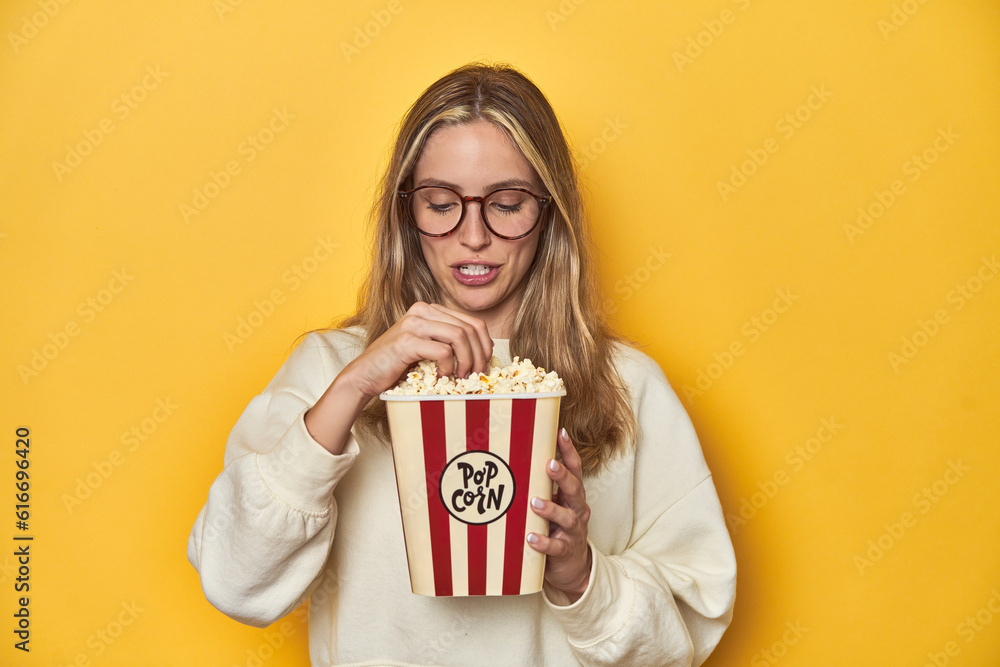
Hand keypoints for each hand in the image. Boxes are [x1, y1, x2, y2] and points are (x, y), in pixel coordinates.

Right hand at [303, 302, 490, 454]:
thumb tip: (483, 355)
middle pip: (470, 328)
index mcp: (431, 310)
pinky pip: (443, 351)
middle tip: (476, 375)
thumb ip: (449, 343)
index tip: (484, 366)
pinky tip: (441, 377)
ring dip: (466, 361)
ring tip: (461, 378)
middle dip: (479, 355)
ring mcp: (414, 323)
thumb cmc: (398, 366)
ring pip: (459, 336)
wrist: (365, 375)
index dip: (485, 345)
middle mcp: (423, 311)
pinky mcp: (406, 340)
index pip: (472, 322)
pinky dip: (448, 367)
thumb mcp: (428, 349)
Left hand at [527, 428, 592, 602]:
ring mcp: (573, 532)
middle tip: (549, 464)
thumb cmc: (558, 530)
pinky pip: (556, 547)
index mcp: (573, 497)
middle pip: (574, 490)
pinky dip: (544, 542)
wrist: (574, 569)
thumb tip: (515, 463)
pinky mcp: (565, 552)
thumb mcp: (555, 506)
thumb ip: (541, 489)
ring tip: (534, 503)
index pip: (575, 470)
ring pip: (567, 517)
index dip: (569, 452)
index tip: (560, 433)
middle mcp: (576, 511)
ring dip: (551, 509)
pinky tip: (530, 537)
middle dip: (562, 476)